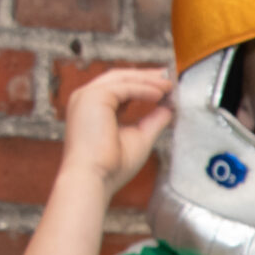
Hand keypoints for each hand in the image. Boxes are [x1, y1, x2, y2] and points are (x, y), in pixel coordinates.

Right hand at [60, 67, 172, 192]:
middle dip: (145, 76)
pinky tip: (160, 94)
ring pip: (122, 79)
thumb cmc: (112, 166)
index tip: (163, 85)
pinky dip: (144, 89)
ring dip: (148, 80)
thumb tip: (169, 108)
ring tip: (169, 85)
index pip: (118, 88)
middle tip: (168, 76)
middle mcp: (85, 99)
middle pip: (119, 77)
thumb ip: (154, 120)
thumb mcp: (139, 137)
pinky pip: (125, 87)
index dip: (141, 84)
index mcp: (92, 108)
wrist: (93, 179)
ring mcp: (86, 96)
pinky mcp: (93, 97)